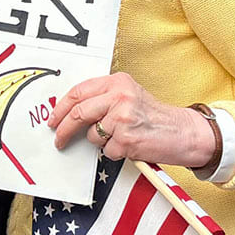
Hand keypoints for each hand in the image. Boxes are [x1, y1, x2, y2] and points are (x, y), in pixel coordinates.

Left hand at [50, 74, 215, 167]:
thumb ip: (102, 98)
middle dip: (63, 129)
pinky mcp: (126, 139)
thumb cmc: (153, 116)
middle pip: (78, 113)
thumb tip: (69, 111)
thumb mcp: (129, 96)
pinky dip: (114, 153)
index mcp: (118, 82)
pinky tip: (129, 146)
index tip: (53, 119)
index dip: (61, 107)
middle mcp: (120, 96)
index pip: (79, 92)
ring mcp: (122, 118)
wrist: (182, 132)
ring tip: (120, 137)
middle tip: (58, 139)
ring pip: (91, 135)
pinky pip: (106, 151)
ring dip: (100, 141)